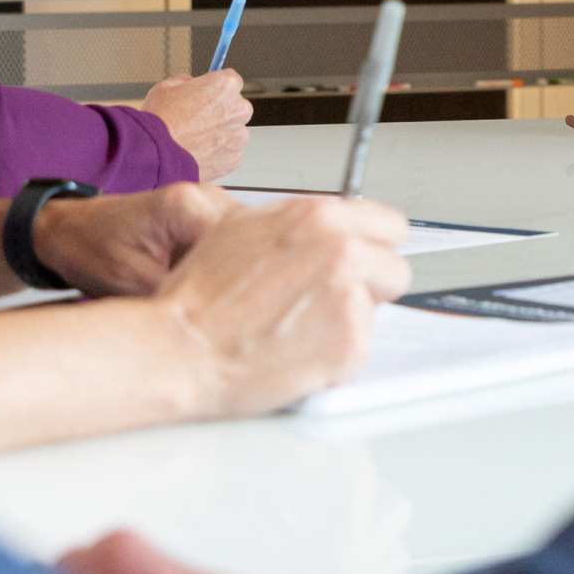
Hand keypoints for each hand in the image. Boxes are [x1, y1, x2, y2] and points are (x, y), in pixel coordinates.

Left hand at [33, 184, 238, 297]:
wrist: (66, 232)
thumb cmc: (88, 246)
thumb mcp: (130, 281)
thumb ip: (178, 293)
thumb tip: (215, 319)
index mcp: (186, 204)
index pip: (243, 243)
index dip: (243, 283)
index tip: (233, 316)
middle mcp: (205, 197)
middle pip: (252, 243)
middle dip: (241, 282)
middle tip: (221, 316)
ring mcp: (209, 207)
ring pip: (245, 248)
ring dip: (232, 278)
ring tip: (210, 306)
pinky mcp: (206, 220)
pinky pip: (231, 249)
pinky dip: (221, 274)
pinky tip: (205, 295)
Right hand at [141, 71, 252, 179]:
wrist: (154, 153)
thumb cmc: (160, 120)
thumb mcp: (168, 87)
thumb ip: (188, 82)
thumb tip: (192, 84)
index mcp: (226, 85)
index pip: (232, 81)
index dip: (216, 89)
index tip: (209, 96)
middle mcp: (239, 108)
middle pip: (236, 107)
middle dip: (221, 113)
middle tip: (197, 122)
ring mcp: (239, 135)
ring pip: (233, 132)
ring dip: (219, 135)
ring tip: (194, 141)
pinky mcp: (235, 157)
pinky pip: (229, 153)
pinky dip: (217, 155)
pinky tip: (198, 154)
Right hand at [154, 196, 411, 416]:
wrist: (180, 348)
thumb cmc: (199, 296)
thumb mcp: (242, 228)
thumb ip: (299, 222)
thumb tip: (331, 225)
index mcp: (319, 218)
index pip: (389, 225)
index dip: (373, 246)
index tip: (363, 259)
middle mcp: (342, 253)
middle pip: (394, 269)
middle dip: (368, 285)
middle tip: (328, 300)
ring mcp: (349, 300)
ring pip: (375, 311)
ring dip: (346, 320)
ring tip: (297, 327)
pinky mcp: (349, 346)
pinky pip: (359, 348)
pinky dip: (332, 355)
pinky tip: (294, 350)